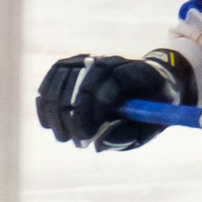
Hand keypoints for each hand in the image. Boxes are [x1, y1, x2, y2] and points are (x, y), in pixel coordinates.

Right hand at [35, 49, 190, 150]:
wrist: (154, 83)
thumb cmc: (151, 110)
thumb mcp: (150, 128)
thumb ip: (127, 136)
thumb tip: (96, 143)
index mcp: (139, 73)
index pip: (103, 84)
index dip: (88, 112)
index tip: (85, 138)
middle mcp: (112, 60)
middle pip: (80, 81)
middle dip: (72, 116)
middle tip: (76, 142)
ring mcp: (93, 58)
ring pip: (62, 78)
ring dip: (57, 112)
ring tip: (64, 136)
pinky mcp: (76, 63)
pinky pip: (52, 77)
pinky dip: (47, 101)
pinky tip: (49, 122)